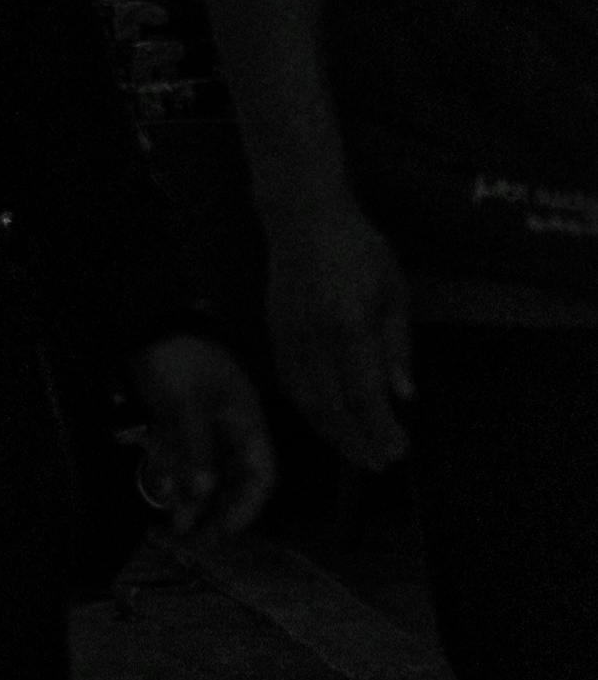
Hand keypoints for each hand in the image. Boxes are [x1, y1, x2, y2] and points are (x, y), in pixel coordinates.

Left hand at [130, 326, 279, 540]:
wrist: (144, 319)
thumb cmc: (176, 357)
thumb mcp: (186, 402)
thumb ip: (196, 447)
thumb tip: (203, 492)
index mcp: (245, 420)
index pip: (261, 472)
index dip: (249, 504)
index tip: (228, 529)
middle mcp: (229, 427)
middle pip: (233, 478)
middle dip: (218, 508)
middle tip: (200, 537)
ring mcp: (202, 424)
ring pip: (206, 471)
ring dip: (194, 497)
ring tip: (177, 524)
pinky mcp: (177, 421)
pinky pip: (183, 457)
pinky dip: (176, 475)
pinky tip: (164, 490)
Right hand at [262, 192, 414, 472]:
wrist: (304, 216)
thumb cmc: (356, 247)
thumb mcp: (393, 292)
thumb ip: (397, 347)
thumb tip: (404, 394)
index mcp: (348, 326)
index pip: (364, 395)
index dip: (380, 429)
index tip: (399, 450)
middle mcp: (314, 337)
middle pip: (334, 406)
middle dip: (358, 441)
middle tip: (379, 463)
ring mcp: (290, 336)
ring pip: (307, 400)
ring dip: (332, 432)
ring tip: (355, 450)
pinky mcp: (276, 332)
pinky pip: (290, 382)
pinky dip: (308, 408)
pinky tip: (324, 419)